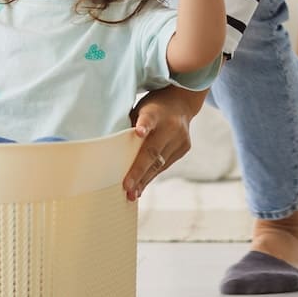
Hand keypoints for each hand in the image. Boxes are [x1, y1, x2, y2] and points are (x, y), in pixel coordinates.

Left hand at [122, 86, 206, 200]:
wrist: (182, 103)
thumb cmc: (152, 108)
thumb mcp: (140, 109)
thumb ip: (132, 127)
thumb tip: (112, 151)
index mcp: (156, 112)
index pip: (149, 118)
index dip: (144, 125)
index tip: (139, 132)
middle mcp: (171, 125)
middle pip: (153, 151)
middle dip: (138, 171)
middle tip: (127, 188)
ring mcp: (181, 138)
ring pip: (160, 163)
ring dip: (145, 180)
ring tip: (132, 194)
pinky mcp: (184, 148)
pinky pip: (165, 165)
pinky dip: (152, 175)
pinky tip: (141, 186)